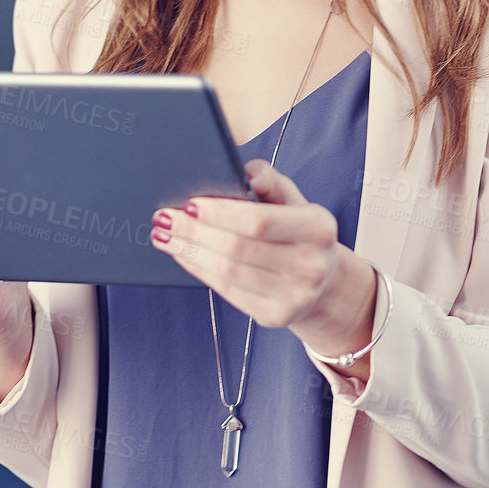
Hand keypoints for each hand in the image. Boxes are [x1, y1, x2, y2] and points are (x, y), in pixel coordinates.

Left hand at [152, 161, 377, 373]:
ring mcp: (295, 296)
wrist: (325, 283)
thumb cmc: (299, 233)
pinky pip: (227, 292)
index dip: (219, 213)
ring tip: (167, 236)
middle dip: (194, 232)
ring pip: (227, 273)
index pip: (259, 221)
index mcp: (319, 228)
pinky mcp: (276, 316)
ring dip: (190, 252)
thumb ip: (271, 181)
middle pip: (237, 248)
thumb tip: (248, 171)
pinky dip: (200, 271)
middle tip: (164, 219)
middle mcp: (312, 265)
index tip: (188, 204)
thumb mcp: (293, 201)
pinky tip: (185, 256)